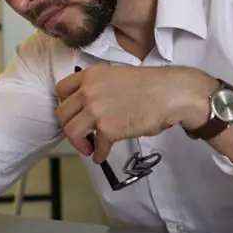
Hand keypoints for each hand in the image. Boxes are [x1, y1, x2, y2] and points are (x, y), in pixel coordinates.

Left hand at [55, 65, 216, 162]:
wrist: (170, 94)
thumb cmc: (151, 85)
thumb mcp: (117, 76)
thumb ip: (100, 87)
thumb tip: (93, 105)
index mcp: (90, 76)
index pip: (62, 90)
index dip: (65, 104)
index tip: (73, 113)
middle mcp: (88, 91)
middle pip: (62, 113)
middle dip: (69, 126)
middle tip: (81, 133)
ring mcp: (96, 110)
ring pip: (71, 132)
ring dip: (79, 144)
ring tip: (89, 148)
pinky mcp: (107, 129)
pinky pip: (96, 147)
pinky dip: (98, 155)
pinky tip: (102, 156)